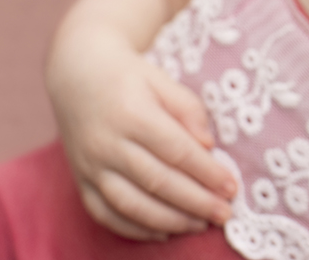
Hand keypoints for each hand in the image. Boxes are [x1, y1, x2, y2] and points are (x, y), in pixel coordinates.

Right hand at [49, 30, 236, 240]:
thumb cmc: (129, 77)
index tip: (232, 187)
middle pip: (157, 182)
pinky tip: (163, 234)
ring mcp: (89, 166)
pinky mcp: (80, 180)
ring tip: (200, 225)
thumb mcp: (163, 80)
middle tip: (224, 214)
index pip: (176, 151)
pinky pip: (104, 214)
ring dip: (169, 221)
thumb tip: (208, 146)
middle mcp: (107, 144)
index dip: (206, 172)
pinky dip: (134, 229)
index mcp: (132, 114)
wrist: (77, 74)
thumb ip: (189, 109)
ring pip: (130, 205)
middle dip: (195, 202)